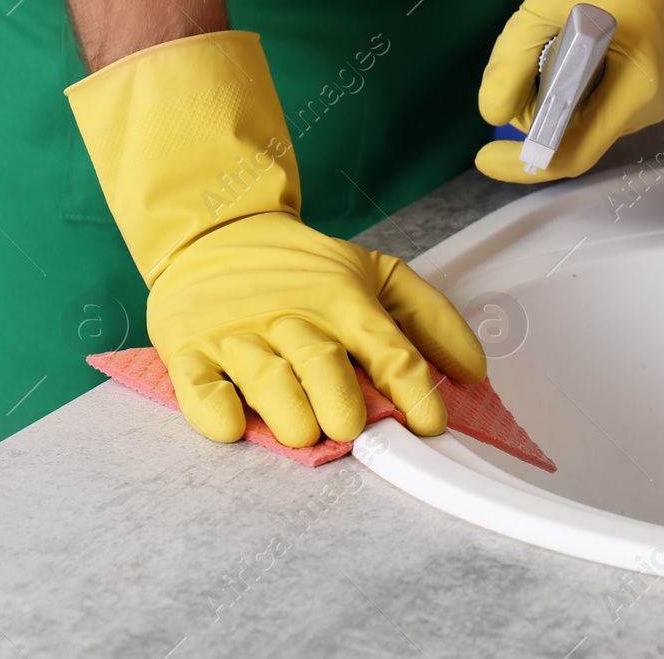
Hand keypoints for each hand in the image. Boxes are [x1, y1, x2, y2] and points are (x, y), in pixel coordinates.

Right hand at [148, 213, 483, 444]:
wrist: (215, 230)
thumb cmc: (303, 269)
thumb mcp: (376, 274)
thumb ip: (431, 319)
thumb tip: (474, 372)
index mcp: (344, 302)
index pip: (389, 348)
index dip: (414, 390)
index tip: (431, 426)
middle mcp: (293, 317)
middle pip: (324, 364)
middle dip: (342, 401)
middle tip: (353, 426)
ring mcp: (238, 334)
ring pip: (266, 378)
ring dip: (289, 410)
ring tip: (305, 434)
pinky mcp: (189, 349)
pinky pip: (199, 386)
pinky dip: (215, 409)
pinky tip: (234, 425)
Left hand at [476, 0, 663, 181]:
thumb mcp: (547, 7)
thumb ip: (513, 64)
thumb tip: (492, 112)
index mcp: (636, 93)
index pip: (572, 155)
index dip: (522, 163)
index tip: (481, 153)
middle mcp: (645, 103)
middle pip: (572, 136)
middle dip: (531, 114)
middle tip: (514, 61)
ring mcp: (645, 90)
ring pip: (578, 115)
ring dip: (546, 91)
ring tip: (547, 35)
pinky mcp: (639, 74)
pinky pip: (590, 95)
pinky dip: (562, 78)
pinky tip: (560, 39)